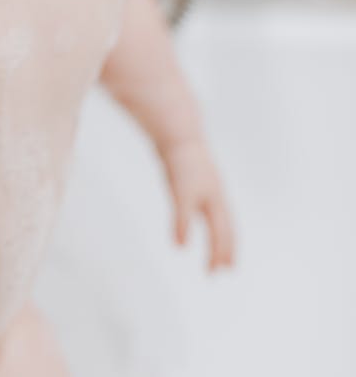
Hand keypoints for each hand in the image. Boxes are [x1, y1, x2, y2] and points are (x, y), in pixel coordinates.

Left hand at [160, 137, 234, 270]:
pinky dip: (210, 217)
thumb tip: (180, 247)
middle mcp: (217, 194)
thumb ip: (181, 220)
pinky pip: (209, 203)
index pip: (221, 233)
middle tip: (227, 268)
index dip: (219, 252)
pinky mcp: (200, 179)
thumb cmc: (182, 164)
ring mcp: (210, 186)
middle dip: (227, 248)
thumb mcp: (181, 194)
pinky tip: (203, 215)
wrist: (179, 133)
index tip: (215, 272)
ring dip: (222, 234)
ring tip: (219, 247)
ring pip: (221, 215)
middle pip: (227, 226)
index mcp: (215, 200)